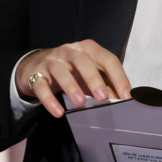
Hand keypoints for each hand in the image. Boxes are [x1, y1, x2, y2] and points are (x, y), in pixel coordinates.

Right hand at [14, 40, 131, 117]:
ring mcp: (52, 62)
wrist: (36, 65)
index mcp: (89, 49)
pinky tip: (59, 112)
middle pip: (83, 61)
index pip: (107, 59)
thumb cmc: (72, 70)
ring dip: (72, 87)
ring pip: (61, 72)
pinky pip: (42, 87)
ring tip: (81, 103)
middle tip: (103, 98)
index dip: (118, 77)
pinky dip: (50, 100)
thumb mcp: (90, 74)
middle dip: (94, 79)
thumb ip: (106, 84)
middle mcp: (70, 51)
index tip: (126, 95)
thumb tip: (122, 100)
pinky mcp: (36, 75)